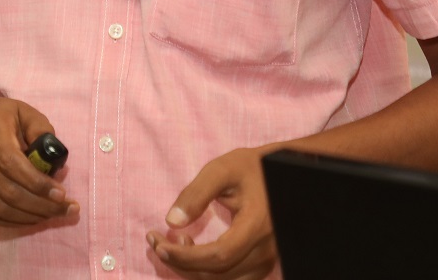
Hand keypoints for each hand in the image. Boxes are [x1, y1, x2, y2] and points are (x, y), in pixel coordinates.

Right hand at [0, 95, 77, 226]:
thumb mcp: (24, 112)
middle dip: (40, 205)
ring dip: (30, 217)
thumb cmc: (1, 117)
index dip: (36, 182)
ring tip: (53, 214)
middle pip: (7, 190)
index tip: (61, 194)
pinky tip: (34, 217)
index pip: (11, 162)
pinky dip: (16, 221)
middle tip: (65, 209)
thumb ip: (41, 129)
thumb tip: (53, 157)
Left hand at [145, 147, 277, 278]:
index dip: (186, 257)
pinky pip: (230, 278)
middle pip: (218, 274)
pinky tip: (191, 249)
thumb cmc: (250, 168)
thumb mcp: (221, 170)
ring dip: (191, 270)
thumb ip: (196, 193)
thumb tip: (172, 221)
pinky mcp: (261, 264)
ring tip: (172, 243)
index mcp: (257, 224)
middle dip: (181, 263)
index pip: (220, 255)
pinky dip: (205, 270)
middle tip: (156, 241)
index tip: (159, 244)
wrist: (281, 173)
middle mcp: (265, 249)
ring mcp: (266, 260)